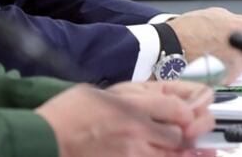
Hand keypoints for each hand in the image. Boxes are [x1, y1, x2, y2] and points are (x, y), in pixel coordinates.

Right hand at [37, 83, 200, 156]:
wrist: (46, 141)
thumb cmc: (67, 114)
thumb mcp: (99, 92)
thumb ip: (128, 96)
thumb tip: (149, 99)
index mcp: (130, 107)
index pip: (176, 108)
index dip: (189, 110)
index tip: (190, 111)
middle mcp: (136, 132)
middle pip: (180, 135)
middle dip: (190, 133)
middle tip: (195, 130)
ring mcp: (132, 156)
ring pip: (171, 156)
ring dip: (183, 153)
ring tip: (195, 149)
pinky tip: (173, 156)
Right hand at [167, 7, 241, 82]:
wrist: (169, 49)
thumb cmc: (189, 29)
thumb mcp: (217, 14)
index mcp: (241, 30)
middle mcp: (241, 52)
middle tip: (232, 41)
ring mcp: (234, 69)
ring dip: (240, 57)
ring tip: (218, 49)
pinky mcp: (226, 81)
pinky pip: (235, 73)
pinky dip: (228, 67)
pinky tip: (214, 59)